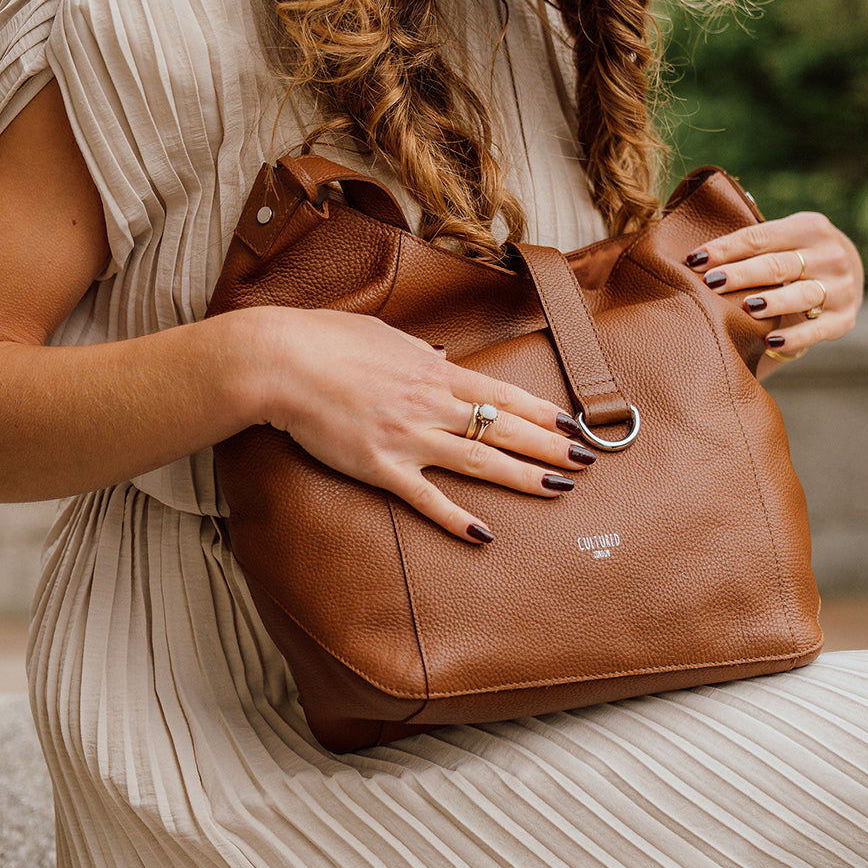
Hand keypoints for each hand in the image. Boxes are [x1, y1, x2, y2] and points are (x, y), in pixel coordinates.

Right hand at [235, 305, 595, 542]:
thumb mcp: (383, 333)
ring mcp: (407, 437)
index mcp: (432, 369)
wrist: (282, 362)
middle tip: (586, 462)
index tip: (571, 423)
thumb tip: (444, 356)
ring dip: (523, 477)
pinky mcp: (379, 466)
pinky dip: (457, 518)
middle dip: (548, 446)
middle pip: (502, 427)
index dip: (540, 410)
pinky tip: (485, 534)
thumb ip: (418, 349)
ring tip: (560, 490)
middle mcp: (429, 403)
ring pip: (478, 460)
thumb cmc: (326, 339)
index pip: (500, 392)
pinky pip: (426, 498)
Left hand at [684, 210, 863, 368]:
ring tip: (746, 308)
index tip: (695, 260)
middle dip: (742, 275)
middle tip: (712, 283)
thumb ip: (753, 242)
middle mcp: (829, 255)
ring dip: (772, 302)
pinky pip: (817, 330)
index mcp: (809, 227)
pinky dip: (795, 337)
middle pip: (778, 266)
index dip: (726, 248)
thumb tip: (696, 255)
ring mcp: (841, 288)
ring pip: (801, 295)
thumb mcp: (785, 236)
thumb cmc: (797, 253)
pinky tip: (770, 341)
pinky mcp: (844, 318)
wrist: (850, 272)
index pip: (760, 237)